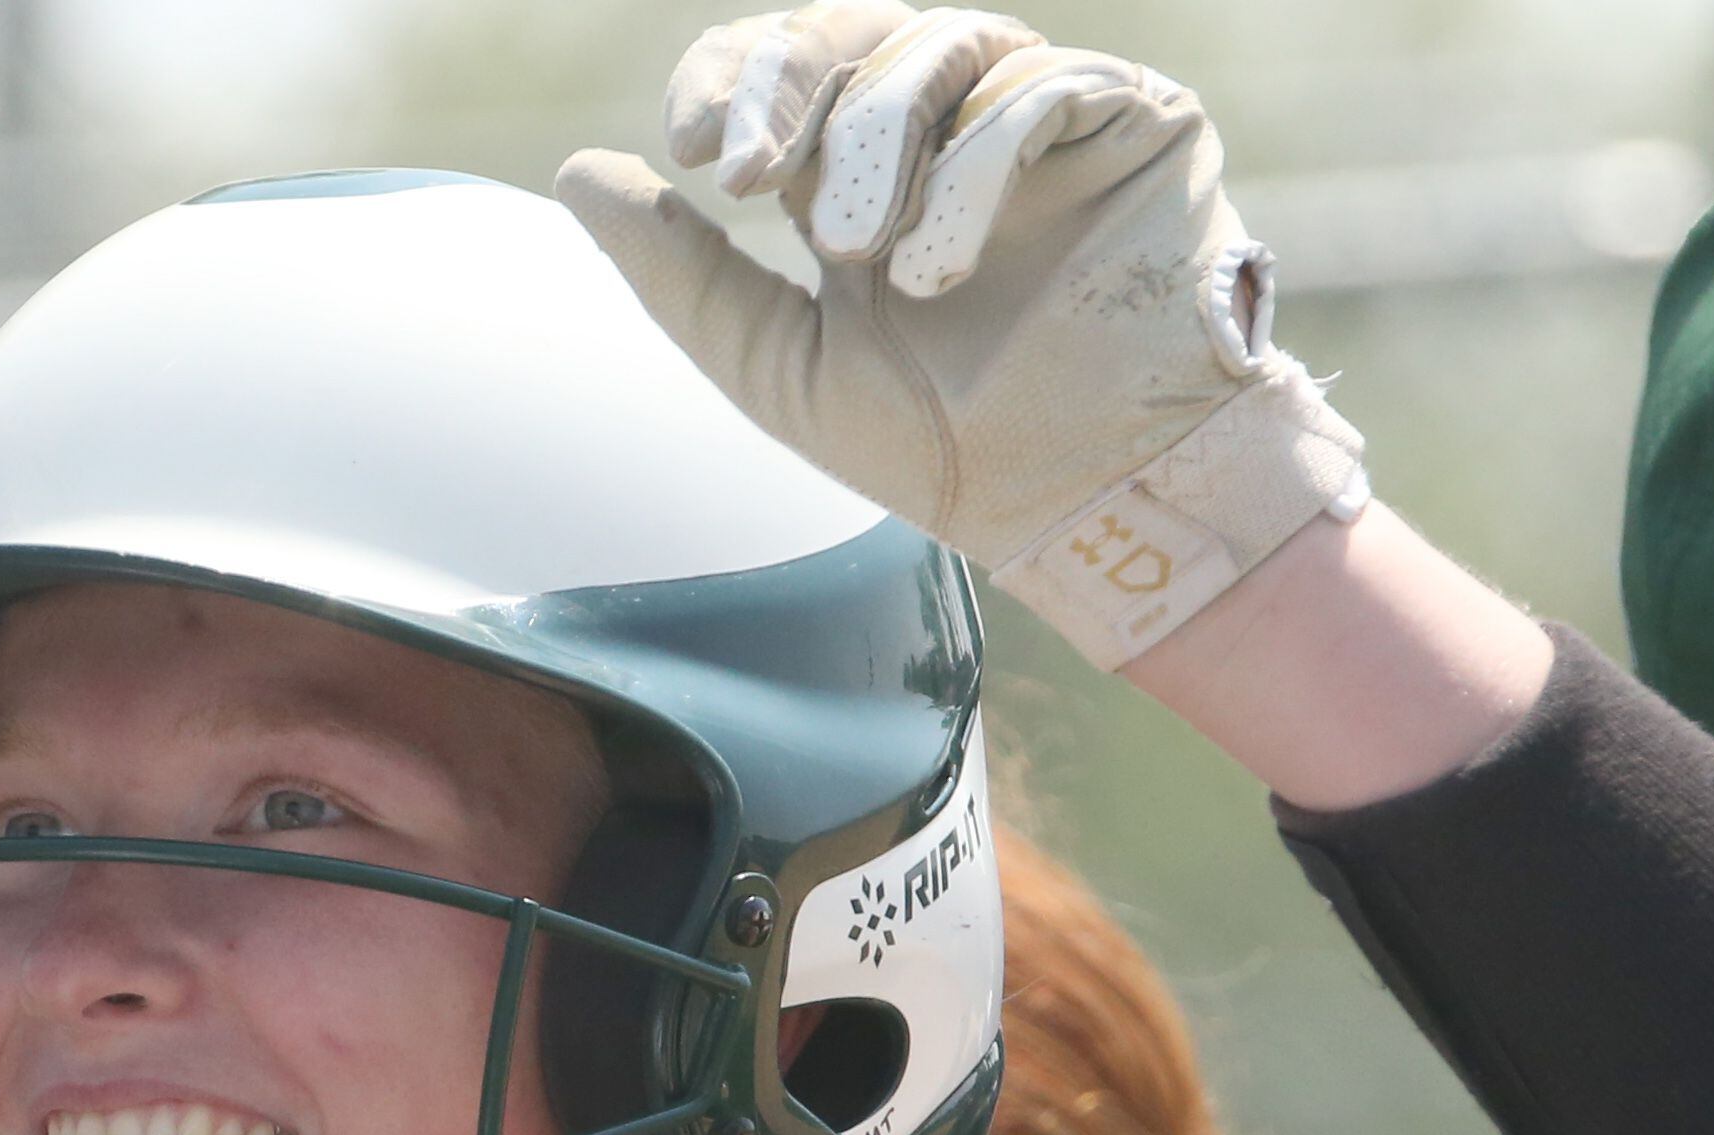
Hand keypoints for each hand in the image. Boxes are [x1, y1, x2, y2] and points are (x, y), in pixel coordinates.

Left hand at [557, 4, 1367, 669]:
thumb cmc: (955, 457)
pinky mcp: (1134, 121)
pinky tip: (938, 262)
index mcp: (872, 176)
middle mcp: (954, 131)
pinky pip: (1038, 87)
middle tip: (749, 176)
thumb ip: (688, 276)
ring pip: (937, 47)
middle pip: (848, 35)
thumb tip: (579, 175)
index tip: (694, 153)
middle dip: (785, 89)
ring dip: (874, 139)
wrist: (1092, 509)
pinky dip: (974, 161)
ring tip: (860, 254)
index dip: (730, 83)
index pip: (782, 72)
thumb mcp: (785, 368)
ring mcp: (1045, 117)